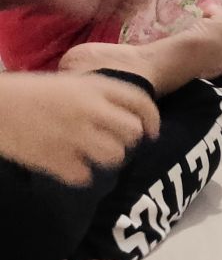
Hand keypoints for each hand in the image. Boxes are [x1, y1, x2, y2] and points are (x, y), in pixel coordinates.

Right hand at [0, 72, 160, 185]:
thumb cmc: (29, 92)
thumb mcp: (70, 83)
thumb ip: (98, 96)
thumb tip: (125, 115)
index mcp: (94, 87)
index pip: (140, 101)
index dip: (152, 118)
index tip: (152, 132)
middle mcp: (90, 110)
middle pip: (132, 132)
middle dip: (127, 140)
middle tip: (113, 142)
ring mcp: (74, 136)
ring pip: (113, 156)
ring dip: (107, 158)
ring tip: (92, 154)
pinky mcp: (55, 159)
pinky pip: (85, 176)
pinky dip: (81, 174)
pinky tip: (70, 165)